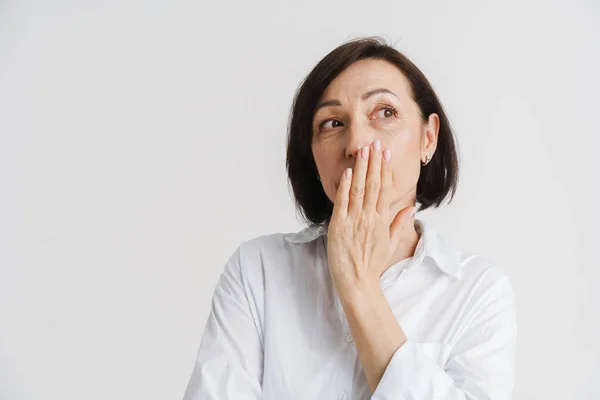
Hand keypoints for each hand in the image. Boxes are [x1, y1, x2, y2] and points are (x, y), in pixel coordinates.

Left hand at [326, 139, 415, 293]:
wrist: (358, 283)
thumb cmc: (373, 264)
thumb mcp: (390, 243)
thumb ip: (399, 223)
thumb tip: (411, 207)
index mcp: (382, 221)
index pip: (385, 189)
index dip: (385, 169)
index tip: (385, 153)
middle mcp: (369, 218)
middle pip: (373, 185)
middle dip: (374, 162)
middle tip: (375, 143)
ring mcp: (354, 222)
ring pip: (359, 190)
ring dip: (361, 169)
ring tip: (364, 151)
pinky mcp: (338, 227)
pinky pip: (342, 204)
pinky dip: (345, 187)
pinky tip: (347, 172)